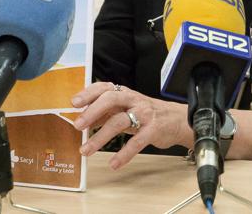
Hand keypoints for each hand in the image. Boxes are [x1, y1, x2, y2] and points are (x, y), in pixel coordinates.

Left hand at [71, 81, 188, 169]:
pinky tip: (114, 164)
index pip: (104, 87)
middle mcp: (133, 100)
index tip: (73, 103)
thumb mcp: (126, 108)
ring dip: (100, 137)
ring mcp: (144, 114)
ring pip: (119, 122)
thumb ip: (106, 112)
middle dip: (92, 112)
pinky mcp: (153, 129)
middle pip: (110, 99)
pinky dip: (124, 154)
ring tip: (86, 151)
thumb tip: (82, 119)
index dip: (88, 93)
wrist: (177, 120)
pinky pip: (136, 142)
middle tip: (77, 126)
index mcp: (124, 93)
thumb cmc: (147, 114)